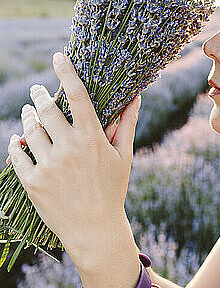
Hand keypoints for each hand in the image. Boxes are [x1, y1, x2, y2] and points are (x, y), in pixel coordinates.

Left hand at [7, 52, 140, 263]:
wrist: (95, 230)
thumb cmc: (113, 190)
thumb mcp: (124, 156)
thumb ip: (128, 124)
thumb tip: (136, 97)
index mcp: (92, 139)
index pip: (79, 96)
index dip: (67, 73)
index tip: (58, 57)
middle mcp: (69, 148)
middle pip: (47, 109)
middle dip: (39, 95)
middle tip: (36, 91)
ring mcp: (49, 166)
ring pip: (30, 129)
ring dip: (26, 116)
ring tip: (28, 113)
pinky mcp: (33, 182)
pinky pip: (17, 154)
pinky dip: (15, 143)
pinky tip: (18, 139)